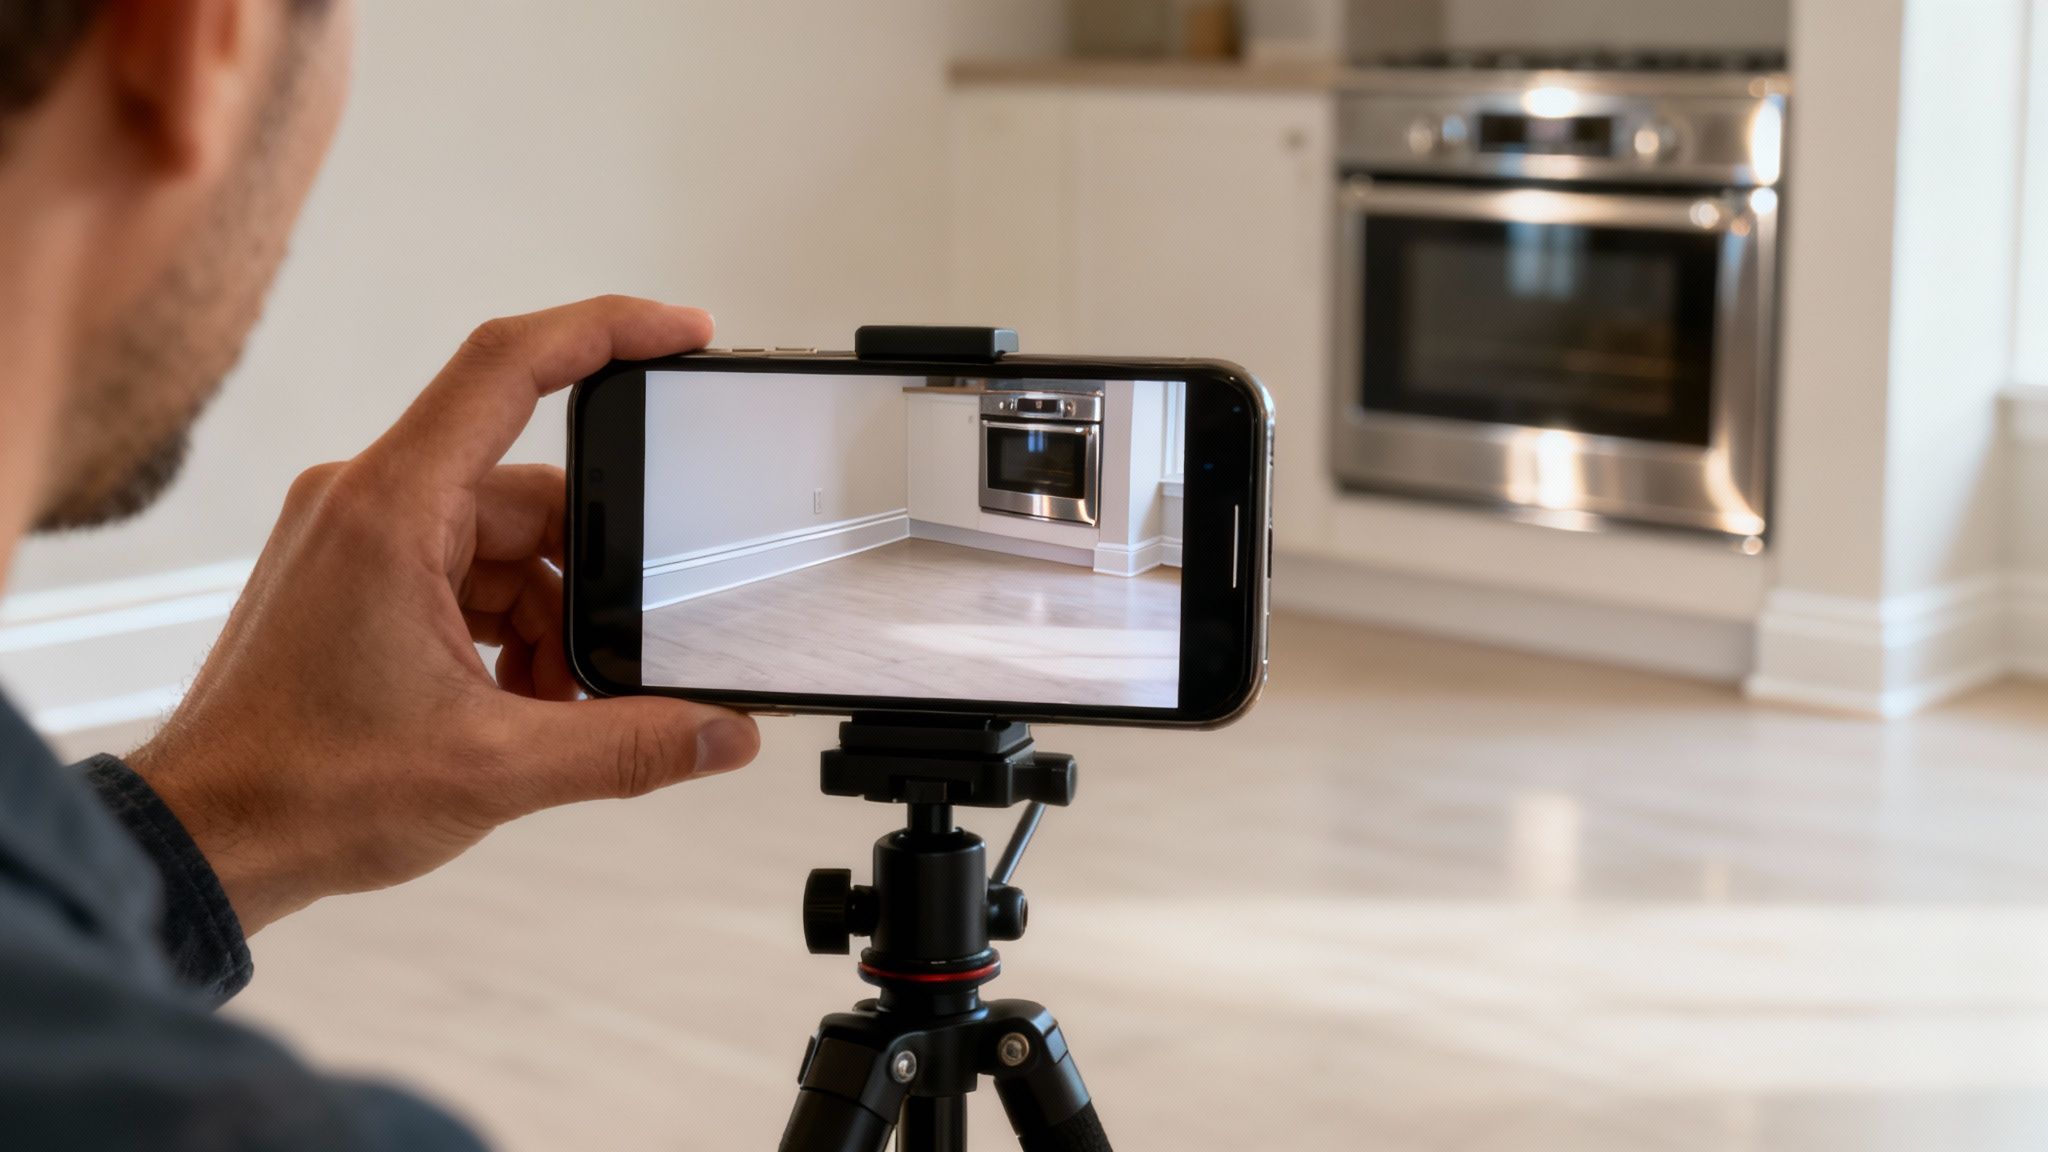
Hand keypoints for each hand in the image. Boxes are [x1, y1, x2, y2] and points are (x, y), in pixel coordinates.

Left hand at [128, 296, 759, 933]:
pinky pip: (467, 574)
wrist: (206, 843)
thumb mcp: (495, 769)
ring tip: (553, 705)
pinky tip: (523, 701)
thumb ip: (627, 746)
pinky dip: (511, 630)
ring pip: (503, 543)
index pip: (510, 365)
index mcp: (391, 508)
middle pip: (529, 493)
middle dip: (589, 577)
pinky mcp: (356, 577)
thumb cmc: (300, 790)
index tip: (684, 334)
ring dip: (550, 618)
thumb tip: (722, 733)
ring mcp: (358, 538)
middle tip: (615, 656)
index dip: (608, 330)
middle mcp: (368, 501)